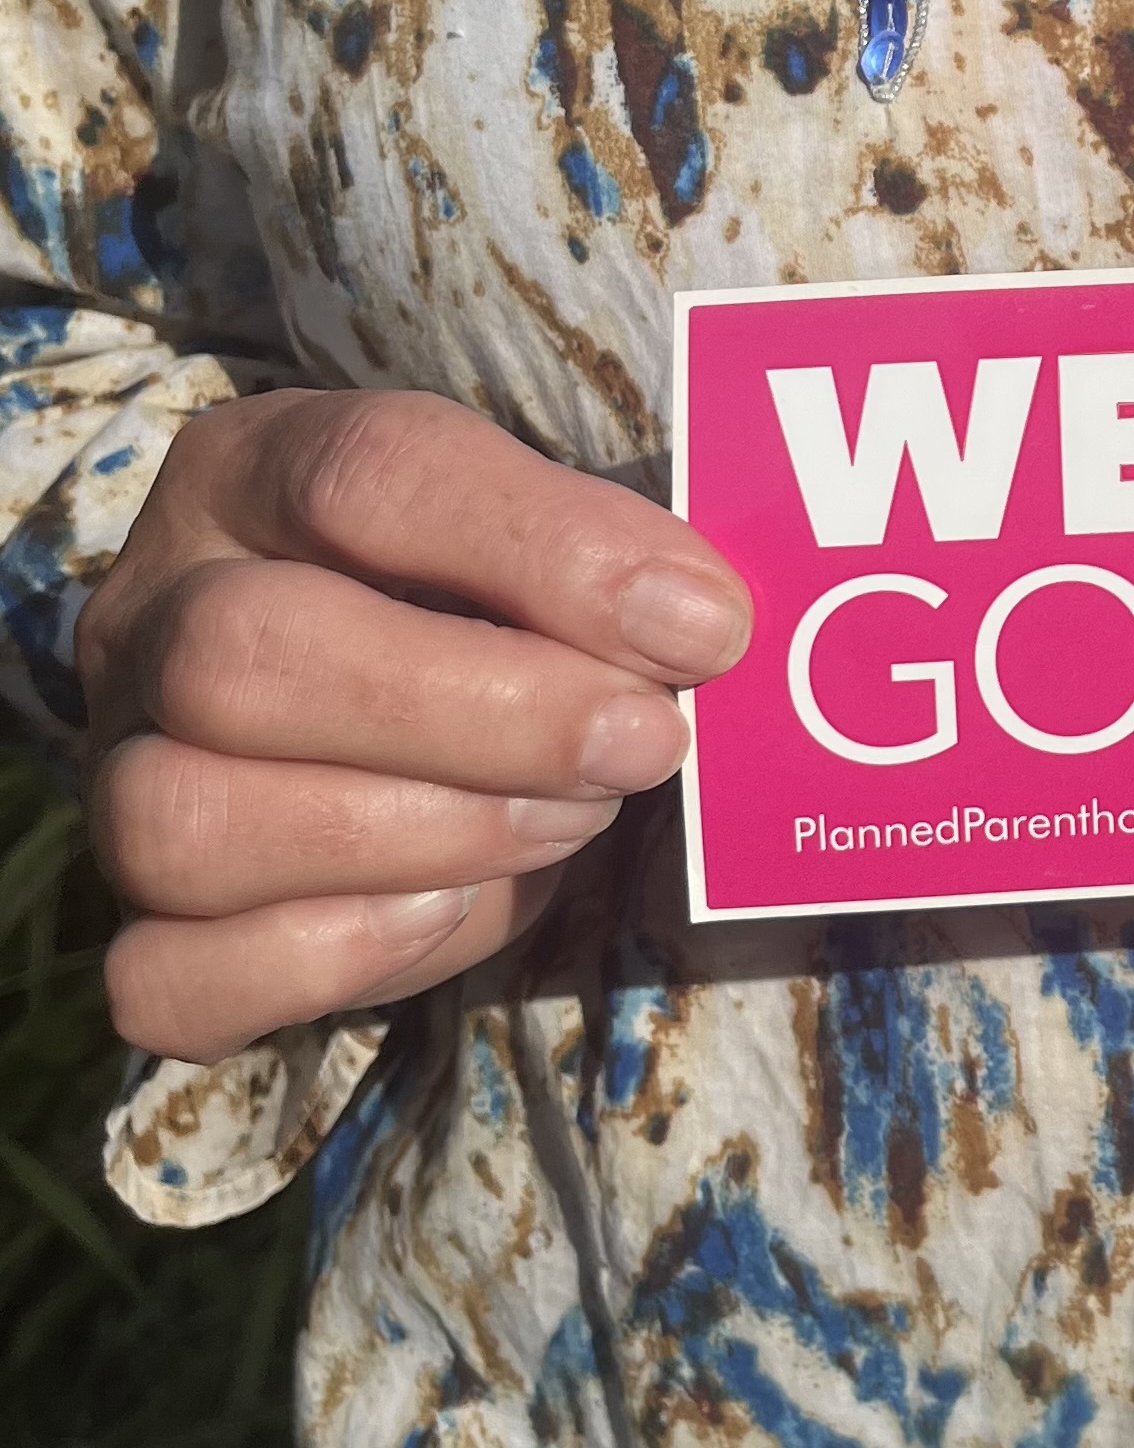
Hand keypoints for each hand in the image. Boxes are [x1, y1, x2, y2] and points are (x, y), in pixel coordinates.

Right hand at [81, 391, 750, 1061]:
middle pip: (243, 655)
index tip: (704, 625)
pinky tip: (447, 911)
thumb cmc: (507, 615)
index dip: (550, 552)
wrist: (432, 731)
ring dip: (420, 835)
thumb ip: (620, 565)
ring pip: (181, 821)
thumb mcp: (558, 552)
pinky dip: (324, 960)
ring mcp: (116, 772)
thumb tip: (701, 623)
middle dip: (487, 714)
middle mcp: (155, 612)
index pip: (370, 475)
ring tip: (564, 818)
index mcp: (260, 469)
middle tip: (642, 744)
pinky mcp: (139, 927)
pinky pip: (167, 977)